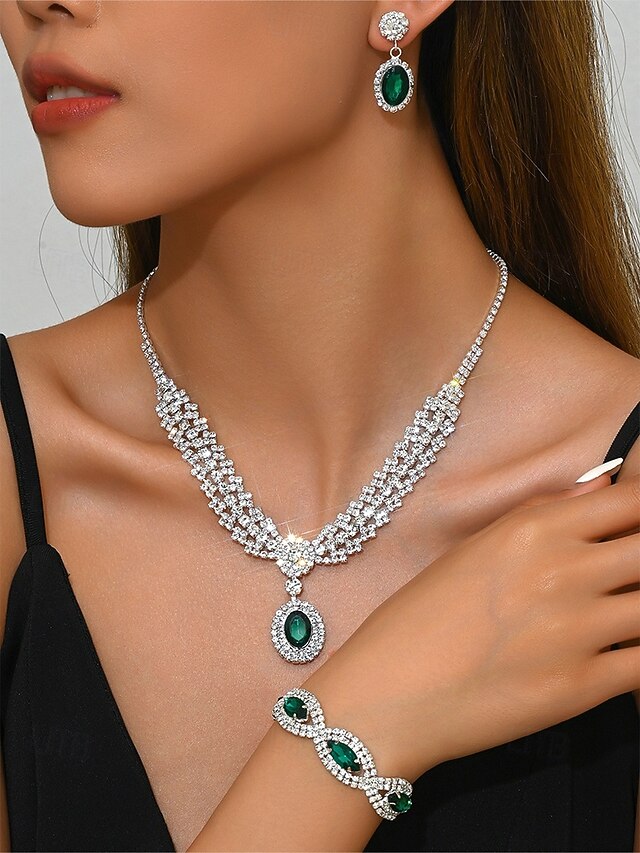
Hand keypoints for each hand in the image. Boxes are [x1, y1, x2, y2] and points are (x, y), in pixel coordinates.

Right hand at [303, 472, 639, 781]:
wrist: (391, 692)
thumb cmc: (421, 617)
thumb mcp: (474, 549)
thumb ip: (543, 513)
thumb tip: (602, 487)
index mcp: (533, 530)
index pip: (631, 502)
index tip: (635, 530)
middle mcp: (563, 571)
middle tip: (626, 578)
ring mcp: (577, 630)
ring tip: (617, 616)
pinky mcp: (584, 687)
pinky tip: (619, 656)